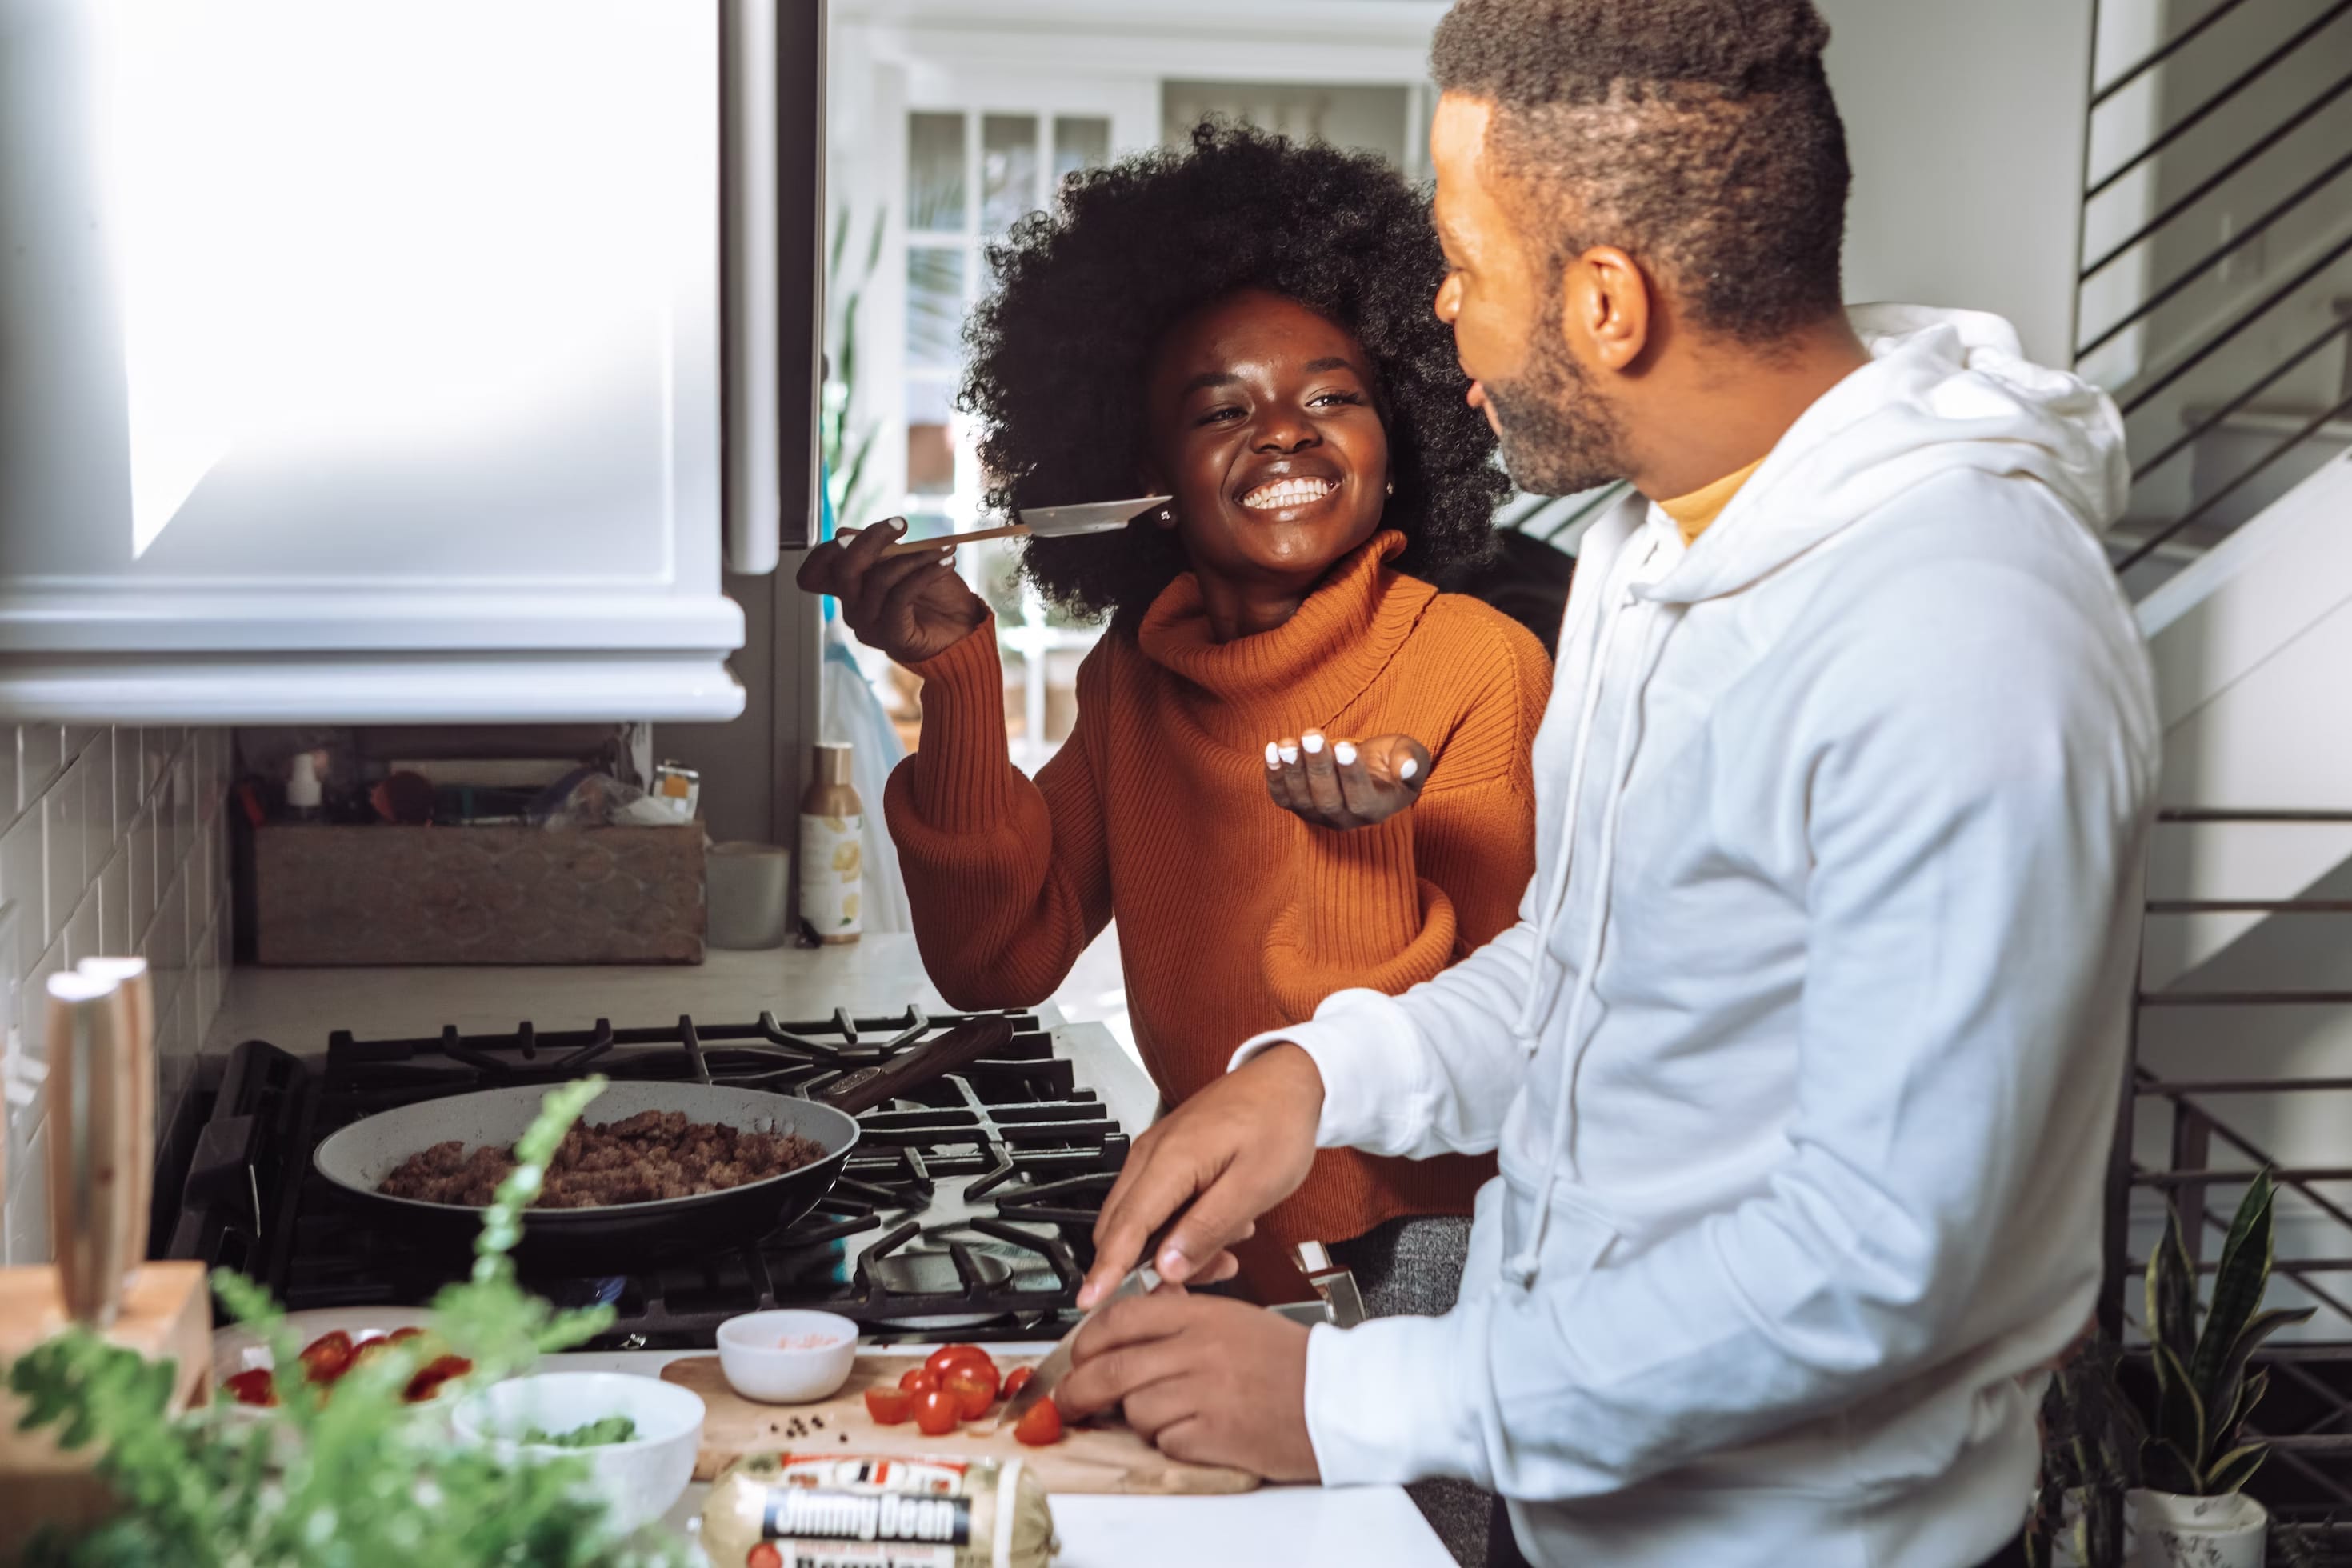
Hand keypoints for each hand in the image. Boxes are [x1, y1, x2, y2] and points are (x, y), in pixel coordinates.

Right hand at [795, 517, 988, 665]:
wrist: (964, 629)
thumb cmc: (935, 595)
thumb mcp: (906, 562)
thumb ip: (878, 549)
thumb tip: (844, 533)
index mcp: (850, 588)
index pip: (818, 568)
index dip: (838, 544)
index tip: (887, 525)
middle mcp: (852, 608)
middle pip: (844, 569)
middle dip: (872, 539)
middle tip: (901, 524)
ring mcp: (868, 624)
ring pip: (879, 579)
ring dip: (914, 557)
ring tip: (943, 550)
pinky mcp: (889, 636)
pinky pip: (900, 596)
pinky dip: (925, 573)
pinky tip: (946, 564)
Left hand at [1059, 1290, 1319, 1481]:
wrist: (1341, 1398)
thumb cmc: (1292, 1363)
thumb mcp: (1235, 1319)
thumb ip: (1184, 1315)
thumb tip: (1135, 1318)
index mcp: (1202, 1314)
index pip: (1121, 1318)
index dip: (1087, 1341)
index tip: (1077, 1356)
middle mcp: (1199, 1348)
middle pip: (1111, 1368)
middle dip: (1079, 1390)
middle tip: (1071, 1402)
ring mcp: (1204, 1391)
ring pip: (1134, 1408)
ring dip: (1135, 1419)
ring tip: (1163, 1417)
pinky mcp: (1213, 1433)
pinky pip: (1164, 1440)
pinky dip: (1167, 1442)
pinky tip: (1192, 1433)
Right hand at [1080, 1044, 1323, 1306]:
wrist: (1288, 1080)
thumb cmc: (1278, 1123)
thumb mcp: (1254, 1187)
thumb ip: (1207, 1228)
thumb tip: (1166, 1266)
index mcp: (1171, 1160)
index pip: (1125, 1227)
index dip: (1107, 1270)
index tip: (1089, 1300)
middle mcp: (1152, 1154)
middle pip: (1123, 1228)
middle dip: (1147, 1267)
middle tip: (1191, 1284)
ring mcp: (1156, 1154)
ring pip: (1140, 1220)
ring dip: (1171, 1248)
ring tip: (1224, 1252)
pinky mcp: (1167, 1157)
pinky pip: (1156, 1204)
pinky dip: (1178, 1228)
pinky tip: (1217, 1228)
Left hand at [1265, 731, 1429, 829]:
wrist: (1365, 769)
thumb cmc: (1391, 760)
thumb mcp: (1411, 755)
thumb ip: (1413, 760)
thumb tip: (1407, 767)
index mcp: (1376, 810)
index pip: (1361, 799)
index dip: (1352, 775)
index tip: (1346, 747)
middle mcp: (1345, 820)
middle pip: (1327, 800)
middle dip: (1318, 767)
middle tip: (1313, 735)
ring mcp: (1317, 815)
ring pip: (1301, 799)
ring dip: (1293, 769)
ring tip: (1289, 742)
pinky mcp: (1297, 805)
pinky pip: (1281, 796)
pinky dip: (1273, 775)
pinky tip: (1272, 749)